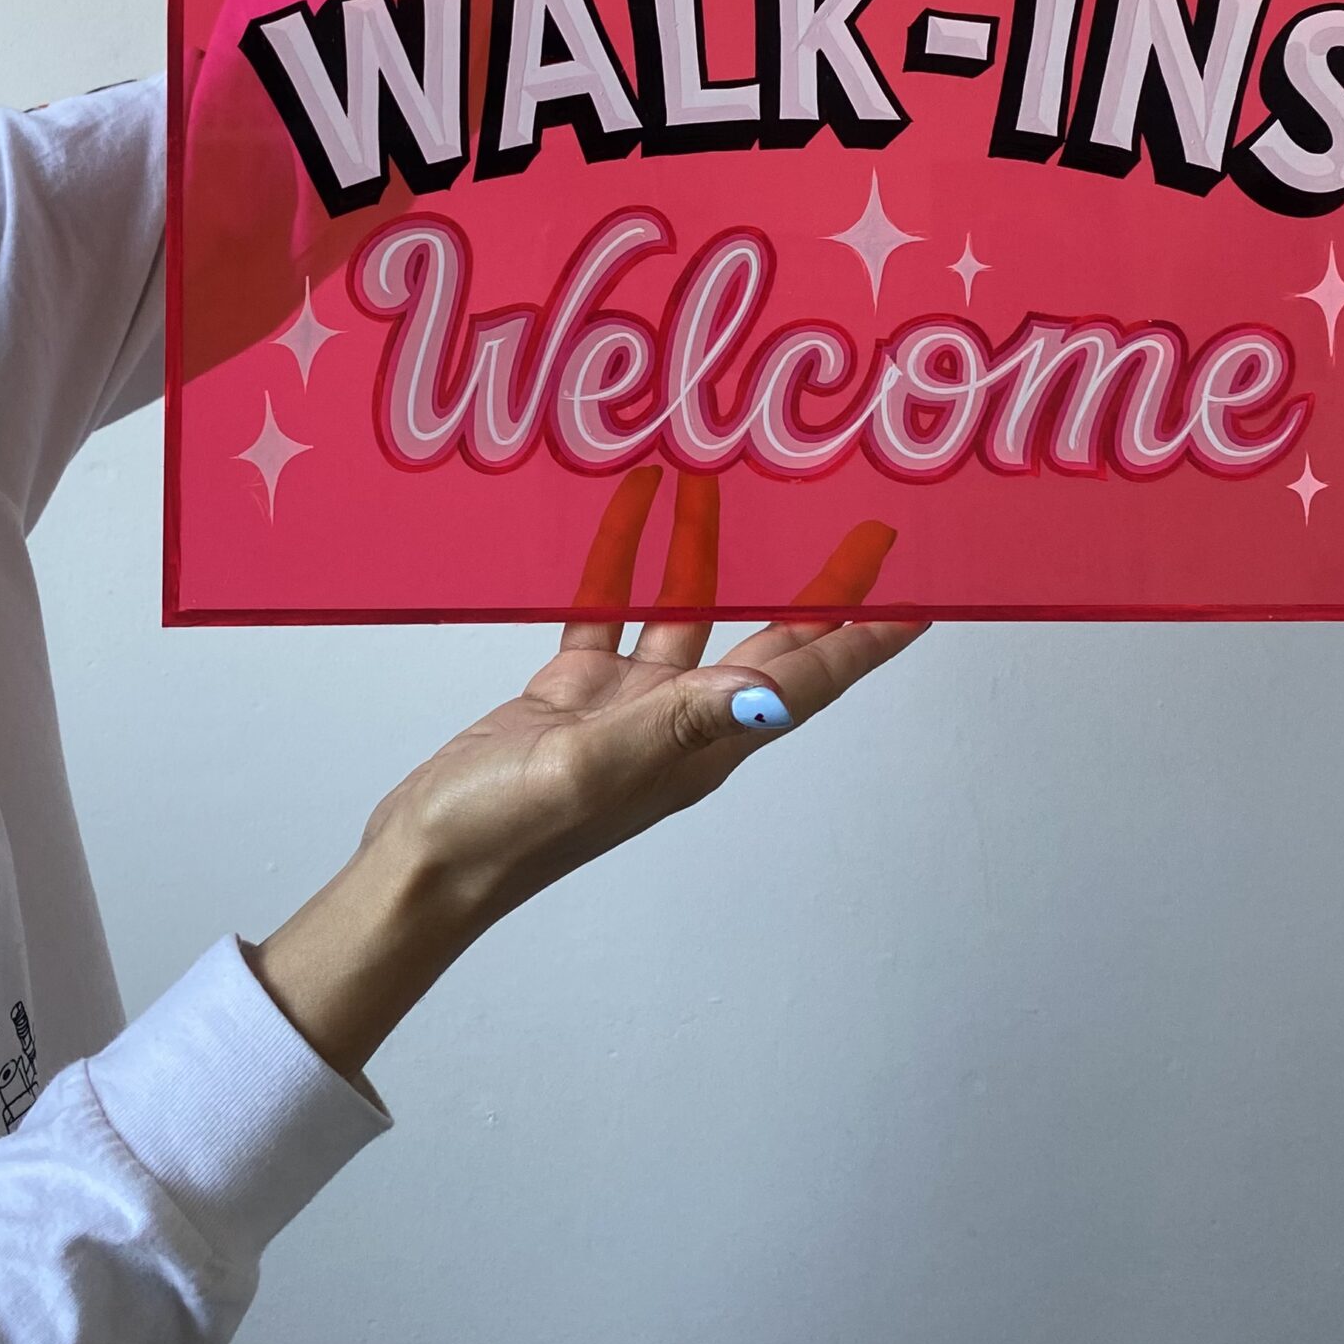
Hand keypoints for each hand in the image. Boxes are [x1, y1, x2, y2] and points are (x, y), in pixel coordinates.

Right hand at [251, 470, 922, 1082]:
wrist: (422, 865)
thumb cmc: (505, 832)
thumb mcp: (589, 770)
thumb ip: (672, 726)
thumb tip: (763, 691)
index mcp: (703, 748)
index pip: (808, 682)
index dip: (866, 639)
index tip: (921, 599)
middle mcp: (680, 726)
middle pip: (771, 644)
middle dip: (818, 589)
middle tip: (864, 530)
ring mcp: (626, 708)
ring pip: (686, 613)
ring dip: (703, 550)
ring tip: (716, 479)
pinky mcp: (572, 693)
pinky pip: (609, 610)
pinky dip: (620, 558)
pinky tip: (626, 506)